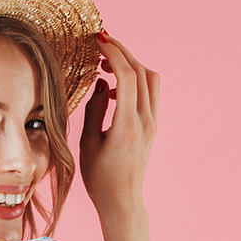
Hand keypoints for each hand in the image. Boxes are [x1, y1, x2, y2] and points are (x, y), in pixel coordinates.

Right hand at [79, 31, 159, 219]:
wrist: (122, 201)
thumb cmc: (100, 178)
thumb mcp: (88, 143)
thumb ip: (94, 109)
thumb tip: (101, 82)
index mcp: (127, 125)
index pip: (127, 77)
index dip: (113, 53)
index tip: (97, 40)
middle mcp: (145, 121)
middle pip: (141, 72)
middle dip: (122, 51)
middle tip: (101, 41)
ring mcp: (152, 123)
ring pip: (149, 79)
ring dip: (131, 64)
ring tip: (107, 63)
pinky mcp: (152, 126)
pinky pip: (148, 93)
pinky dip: (134, 80)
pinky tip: (113, 88)